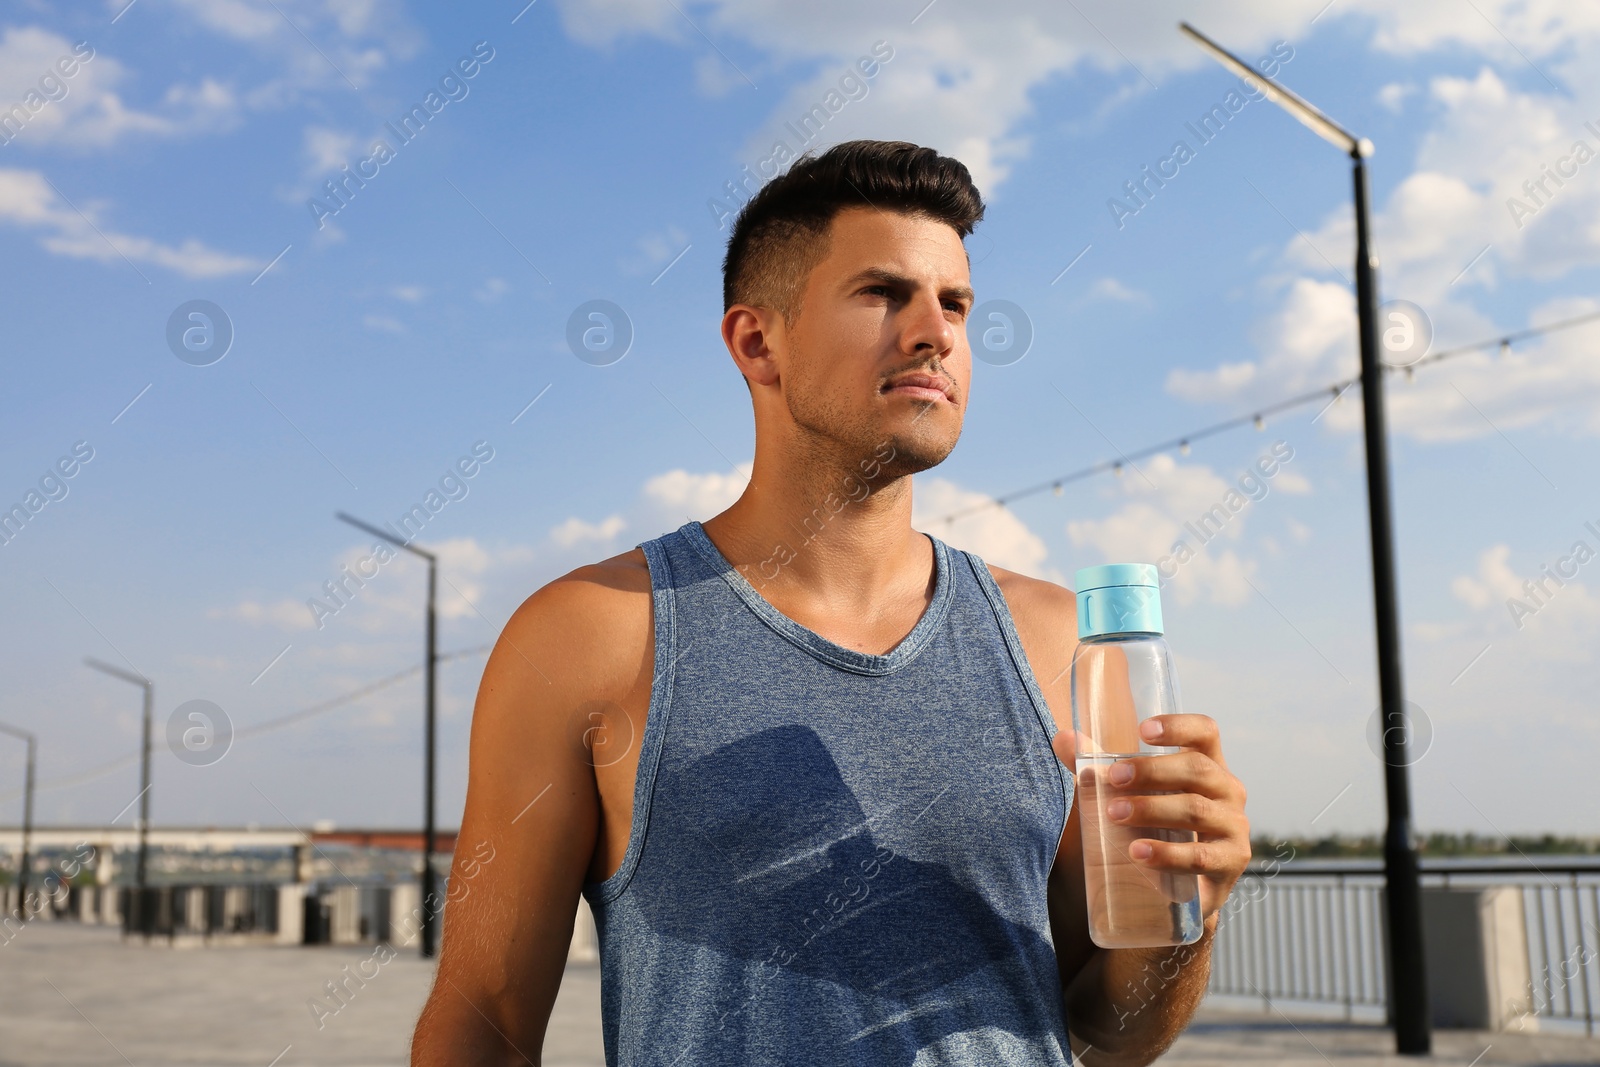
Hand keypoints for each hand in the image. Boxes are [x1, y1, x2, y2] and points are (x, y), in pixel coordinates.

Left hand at [1065, 713, 1249, 921]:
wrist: (1180, 890)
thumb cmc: (1156, 826)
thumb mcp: (1132, 794)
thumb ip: (1097, 766)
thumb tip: (1062, 738)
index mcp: (1207, 764)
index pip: (1205, 732)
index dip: (1178, 726)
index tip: (1142, 731)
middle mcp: (1227, 790)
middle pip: (1197, 768)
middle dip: (1152, 771)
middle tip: (1113, 779)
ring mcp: (1234, 826)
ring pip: (1197, 810)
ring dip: (1153, 809)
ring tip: (1114, 815)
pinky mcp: (1230, 863)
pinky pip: (1201, 856)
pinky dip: (1168, 854)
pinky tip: (1138, 852)